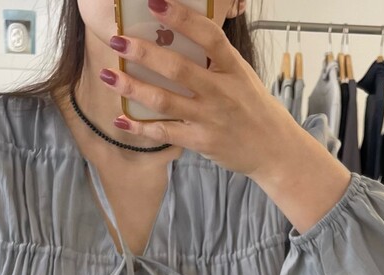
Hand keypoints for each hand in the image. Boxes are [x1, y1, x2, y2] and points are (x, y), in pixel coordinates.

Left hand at [101, 0, 350, 232]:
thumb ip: (217, 58)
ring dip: (132, 87)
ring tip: (109, 75)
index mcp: (233, 68)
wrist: (273, 150)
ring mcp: (209, 118)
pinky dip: (140, 127)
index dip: (181, 17)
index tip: (154, 3)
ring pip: (164, 100)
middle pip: (178, 68)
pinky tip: (120, 119)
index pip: (208, 36)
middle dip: (144, 53)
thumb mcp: (243, 76)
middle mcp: (221, 91)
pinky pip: (164, 133)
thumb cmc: (255, 110)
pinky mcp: (201, 142)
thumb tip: (184, 32)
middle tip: (118, 41)